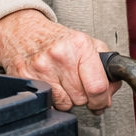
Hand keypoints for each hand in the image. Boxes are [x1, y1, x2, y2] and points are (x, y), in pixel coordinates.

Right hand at [0, 9, 118, 111]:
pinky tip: (52, 86)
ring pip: (66, 104)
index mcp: (80, 45)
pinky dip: (53, 100)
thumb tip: (113, 87)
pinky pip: (48, 103)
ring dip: (68, 99)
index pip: (97, 86)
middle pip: (82, 98)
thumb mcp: (85, 42)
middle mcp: (61, 56)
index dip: (103, 100)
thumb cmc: (56, 39)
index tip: (102, 102)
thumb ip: (104, 63)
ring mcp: (42, 68)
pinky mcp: (27, 77)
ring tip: (64, 83)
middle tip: (79, 86)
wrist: (23, 31)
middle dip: (85, 97)